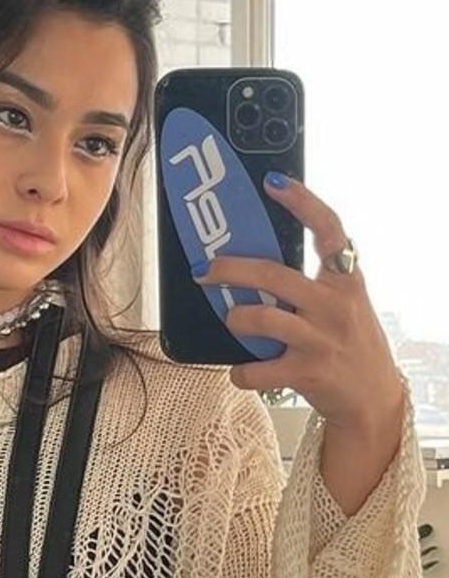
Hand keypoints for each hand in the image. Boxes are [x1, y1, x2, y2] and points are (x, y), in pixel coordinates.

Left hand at [193, 174, 403, 434]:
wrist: (371, 395)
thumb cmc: (347, 341)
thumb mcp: (343, 302)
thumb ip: (312, 282)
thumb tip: (256, 264)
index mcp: (345, 279)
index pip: (329, 228)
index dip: (302, 201)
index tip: (273, 182)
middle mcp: (334, 304)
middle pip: (273, 275)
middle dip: (230, 269)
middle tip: (206, 268)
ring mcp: (320, 339)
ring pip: (259, 319)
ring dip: (234, 319)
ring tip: (232, 321)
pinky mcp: (306, 372)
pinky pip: (255, 369)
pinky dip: (240, 371)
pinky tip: (243, 369)